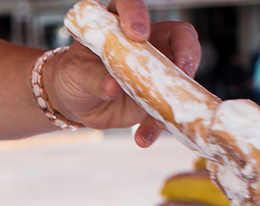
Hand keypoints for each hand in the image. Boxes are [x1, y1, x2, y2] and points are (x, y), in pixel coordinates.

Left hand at [47, 0, 200, 146]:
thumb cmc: (74, 76)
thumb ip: (93, 78)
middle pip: (179, 37)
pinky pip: (167, 108)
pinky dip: (158, 124)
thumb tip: (112, 86)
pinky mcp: (158, 94)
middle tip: (181, 70)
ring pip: (181, 76)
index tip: (137, 34)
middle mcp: (146, 42)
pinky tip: (144, 137)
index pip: (132, 7)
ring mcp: (157, 68)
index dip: (137, 15)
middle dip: (185, 53)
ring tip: (157, 116)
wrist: (75, 100)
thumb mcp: (76, 75)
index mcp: (118, 24)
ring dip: (177, 97)